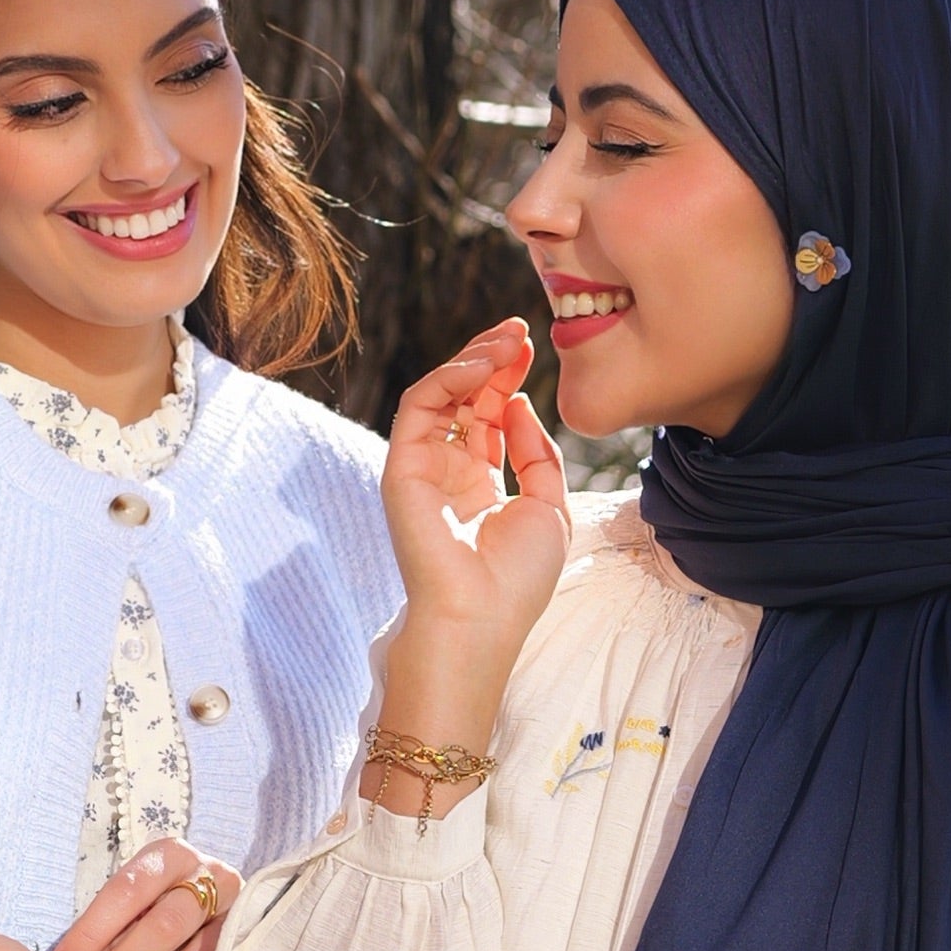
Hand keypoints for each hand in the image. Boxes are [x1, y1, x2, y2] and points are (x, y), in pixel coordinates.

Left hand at [45, 838, 239, 950]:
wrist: (219, 911)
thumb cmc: (159, 906)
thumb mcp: (134, 904)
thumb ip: (108, 929)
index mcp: (170, 856)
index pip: (127, 891)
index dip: (92, 932)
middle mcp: (210, 876)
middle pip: (163, 926)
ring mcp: (235, 913)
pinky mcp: (246, 950)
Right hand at [375, 322, 567, 681]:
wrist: (481, 619)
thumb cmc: (517, 580)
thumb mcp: (549, 507)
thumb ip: (536, 453)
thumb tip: (517, 402)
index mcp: (480, 483)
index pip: (488, 416)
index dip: (508, 379)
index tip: (531, 347)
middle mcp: (447, 472)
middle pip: (464, 399)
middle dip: (491, 360)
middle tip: (519, 330)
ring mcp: (422, 470)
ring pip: (439, 396)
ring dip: (472, 362)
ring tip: (506, 342)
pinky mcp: (402, 469)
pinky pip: (419, 407)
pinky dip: (448, 380)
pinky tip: (483, 366)